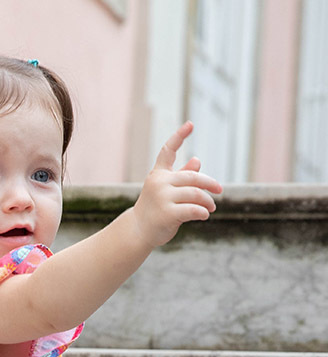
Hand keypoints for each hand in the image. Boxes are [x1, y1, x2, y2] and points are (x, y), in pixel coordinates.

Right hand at [132, 121, 221, 248]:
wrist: (137, 231)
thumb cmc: (154, 210)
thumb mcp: (166, 191)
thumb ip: (181, 177)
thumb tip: (197, 160)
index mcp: (158, 174)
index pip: (168, 151)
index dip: (179, 136)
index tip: (191, 124)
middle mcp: (159, 183)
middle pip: (193, 177)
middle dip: (209, 184)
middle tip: (220, 190)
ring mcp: (162, 198)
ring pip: (195, 194)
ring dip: (207, 201)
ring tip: (211, 208)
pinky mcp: (166, 213)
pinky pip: (192, 209)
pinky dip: (202, 212)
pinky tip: (205, 215)